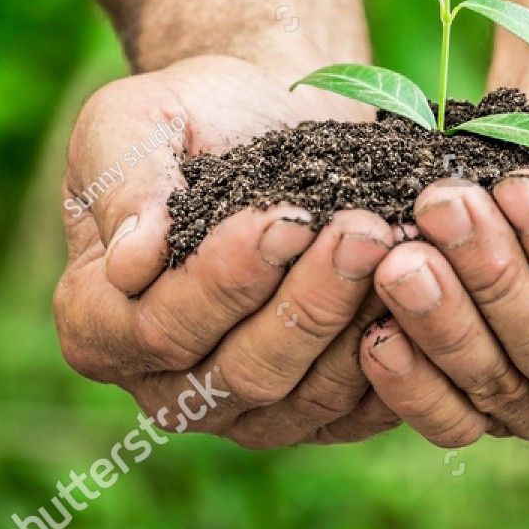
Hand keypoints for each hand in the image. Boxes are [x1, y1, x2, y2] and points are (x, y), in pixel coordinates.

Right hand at [53, 54, 402, 446]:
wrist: (268, 118)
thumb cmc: (191, 116)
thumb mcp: (133, 120)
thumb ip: (126, 183)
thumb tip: (131, 264)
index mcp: (99, 324)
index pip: (159, 328)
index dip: (225, 280)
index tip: (283, 217)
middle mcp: (166, 386)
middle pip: (242, 373)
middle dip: (309, 301)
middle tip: (364, 229)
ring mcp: (247, 411)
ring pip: (308, 396)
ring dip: (359, 321)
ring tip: (400, 245)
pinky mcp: (319, 412)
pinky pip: (362, 407)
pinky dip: (400, 353)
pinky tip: (429, 288)